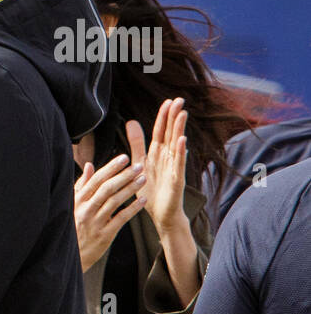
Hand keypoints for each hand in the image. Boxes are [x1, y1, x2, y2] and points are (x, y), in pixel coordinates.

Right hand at [73, 153, 145, 271]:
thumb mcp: (72, 205)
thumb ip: (81, 185)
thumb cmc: (71, 227)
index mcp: (77, 200)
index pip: (96, 180)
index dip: (111, 168)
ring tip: (143, 179)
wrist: (68, 255)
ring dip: (131, 189)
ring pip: (115, 202)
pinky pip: (121, 219)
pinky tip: (142, 201)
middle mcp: (85, 210)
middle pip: (107, 188)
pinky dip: (133, 209)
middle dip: (124, 175)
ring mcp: (94, 223)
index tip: (124, 158)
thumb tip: (89, 165)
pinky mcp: (104, 235)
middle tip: (139, 166)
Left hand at [128, 98, 188, 239]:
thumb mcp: (140, 162)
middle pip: (170, 134)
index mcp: (157, 154)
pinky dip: (180, 152)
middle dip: (174, 117)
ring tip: (182, 114)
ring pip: (177, 145)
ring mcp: (174, 168)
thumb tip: (130, 121)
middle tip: (179, 100)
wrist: (161, 214)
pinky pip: (179, 164)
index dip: (163, 117)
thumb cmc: (152, 189)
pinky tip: (182, 141)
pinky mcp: (176, 179)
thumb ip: (136, 143)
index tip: (167, 101)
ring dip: (179, 130)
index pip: (160, 131)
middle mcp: (167, 158)